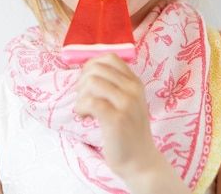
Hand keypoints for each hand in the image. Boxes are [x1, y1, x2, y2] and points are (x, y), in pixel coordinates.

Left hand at [74, 53, 159, 176]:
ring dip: (81, 96)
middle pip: (97, 68)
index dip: (92, 66)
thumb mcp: (127, 103)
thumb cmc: (127, 132)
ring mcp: (127, 102)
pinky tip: (85, 117)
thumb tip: (86, 71)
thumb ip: (113, 86)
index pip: (110, 58)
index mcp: (135, 82)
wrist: (139, 161)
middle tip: (84, 99)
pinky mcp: (117, 118)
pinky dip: (81, 108)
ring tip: (85, 110)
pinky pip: (90, 101)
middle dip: (82, 81)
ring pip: (92, 82)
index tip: (87, 83)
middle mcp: (133, 89)